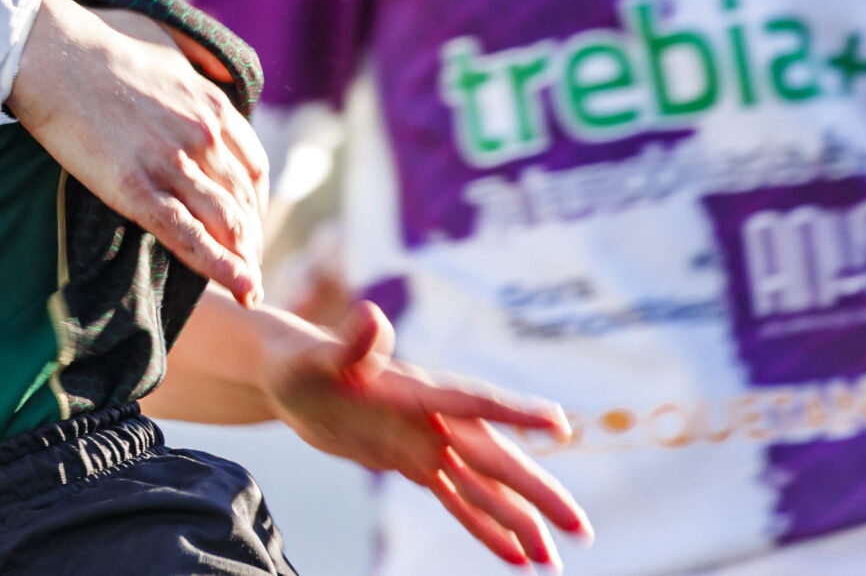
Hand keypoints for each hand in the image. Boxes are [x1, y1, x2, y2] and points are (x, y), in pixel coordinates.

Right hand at [9, 0, 269, 306]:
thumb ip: (197, 62)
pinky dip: (218, 266)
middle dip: (250, 237)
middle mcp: (203, 136)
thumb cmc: (98, 42)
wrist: (49, 51)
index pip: (252, 165)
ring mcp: (171, 163)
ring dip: (243, 260)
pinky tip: (238, 288)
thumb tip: (215, 71)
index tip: (249, 218)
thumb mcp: (166, 39)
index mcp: (212, 104)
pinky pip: (187, 235)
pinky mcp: (135, 188)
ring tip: (248, 288)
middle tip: (248, 262)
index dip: (256, 199)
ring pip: (225, 222)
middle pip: (244, 200)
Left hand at [269, 301, 588, 567]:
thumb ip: (351, 343)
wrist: (284, 375)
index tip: (558, 424)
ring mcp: (424, 443)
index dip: (513, 414)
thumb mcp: (319, 357)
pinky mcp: (410, 463)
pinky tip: (515, 557)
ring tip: (554, 560)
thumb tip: (371, 315)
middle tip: (581, 527)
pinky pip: (455, 500)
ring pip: (482, 488)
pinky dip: (484, 528)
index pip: (473, 404)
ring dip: (519, 521)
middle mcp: (431, 419)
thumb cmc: (300, 361)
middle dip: (538, 492)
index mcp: (417, 391)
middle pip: (494, 458)